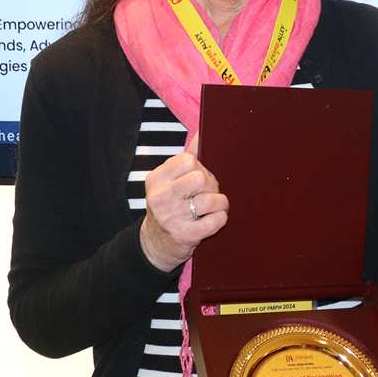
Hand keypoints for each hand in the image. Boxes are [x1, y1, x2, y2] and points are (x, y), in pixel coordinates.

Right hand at [138, 151, 228, 271]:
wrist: (156, 243)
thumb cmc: (169, 206)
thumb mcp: (169, 181)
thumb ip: (186, 158)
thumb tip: (202, 133)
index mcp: (156, 179)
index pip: (188, 160)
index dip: (201, 168)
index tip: (198, 179)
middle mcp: (160, 197)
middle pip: (201, 178)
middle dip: (212, 185)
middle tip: (208, 194)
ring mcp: (171, 218)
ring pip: (211, 199)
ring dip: (220, 203)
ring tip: (214, 207)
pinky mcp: (185, 235)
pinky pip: (217, 220)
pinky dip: (221, 218)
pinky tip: (214, 219)